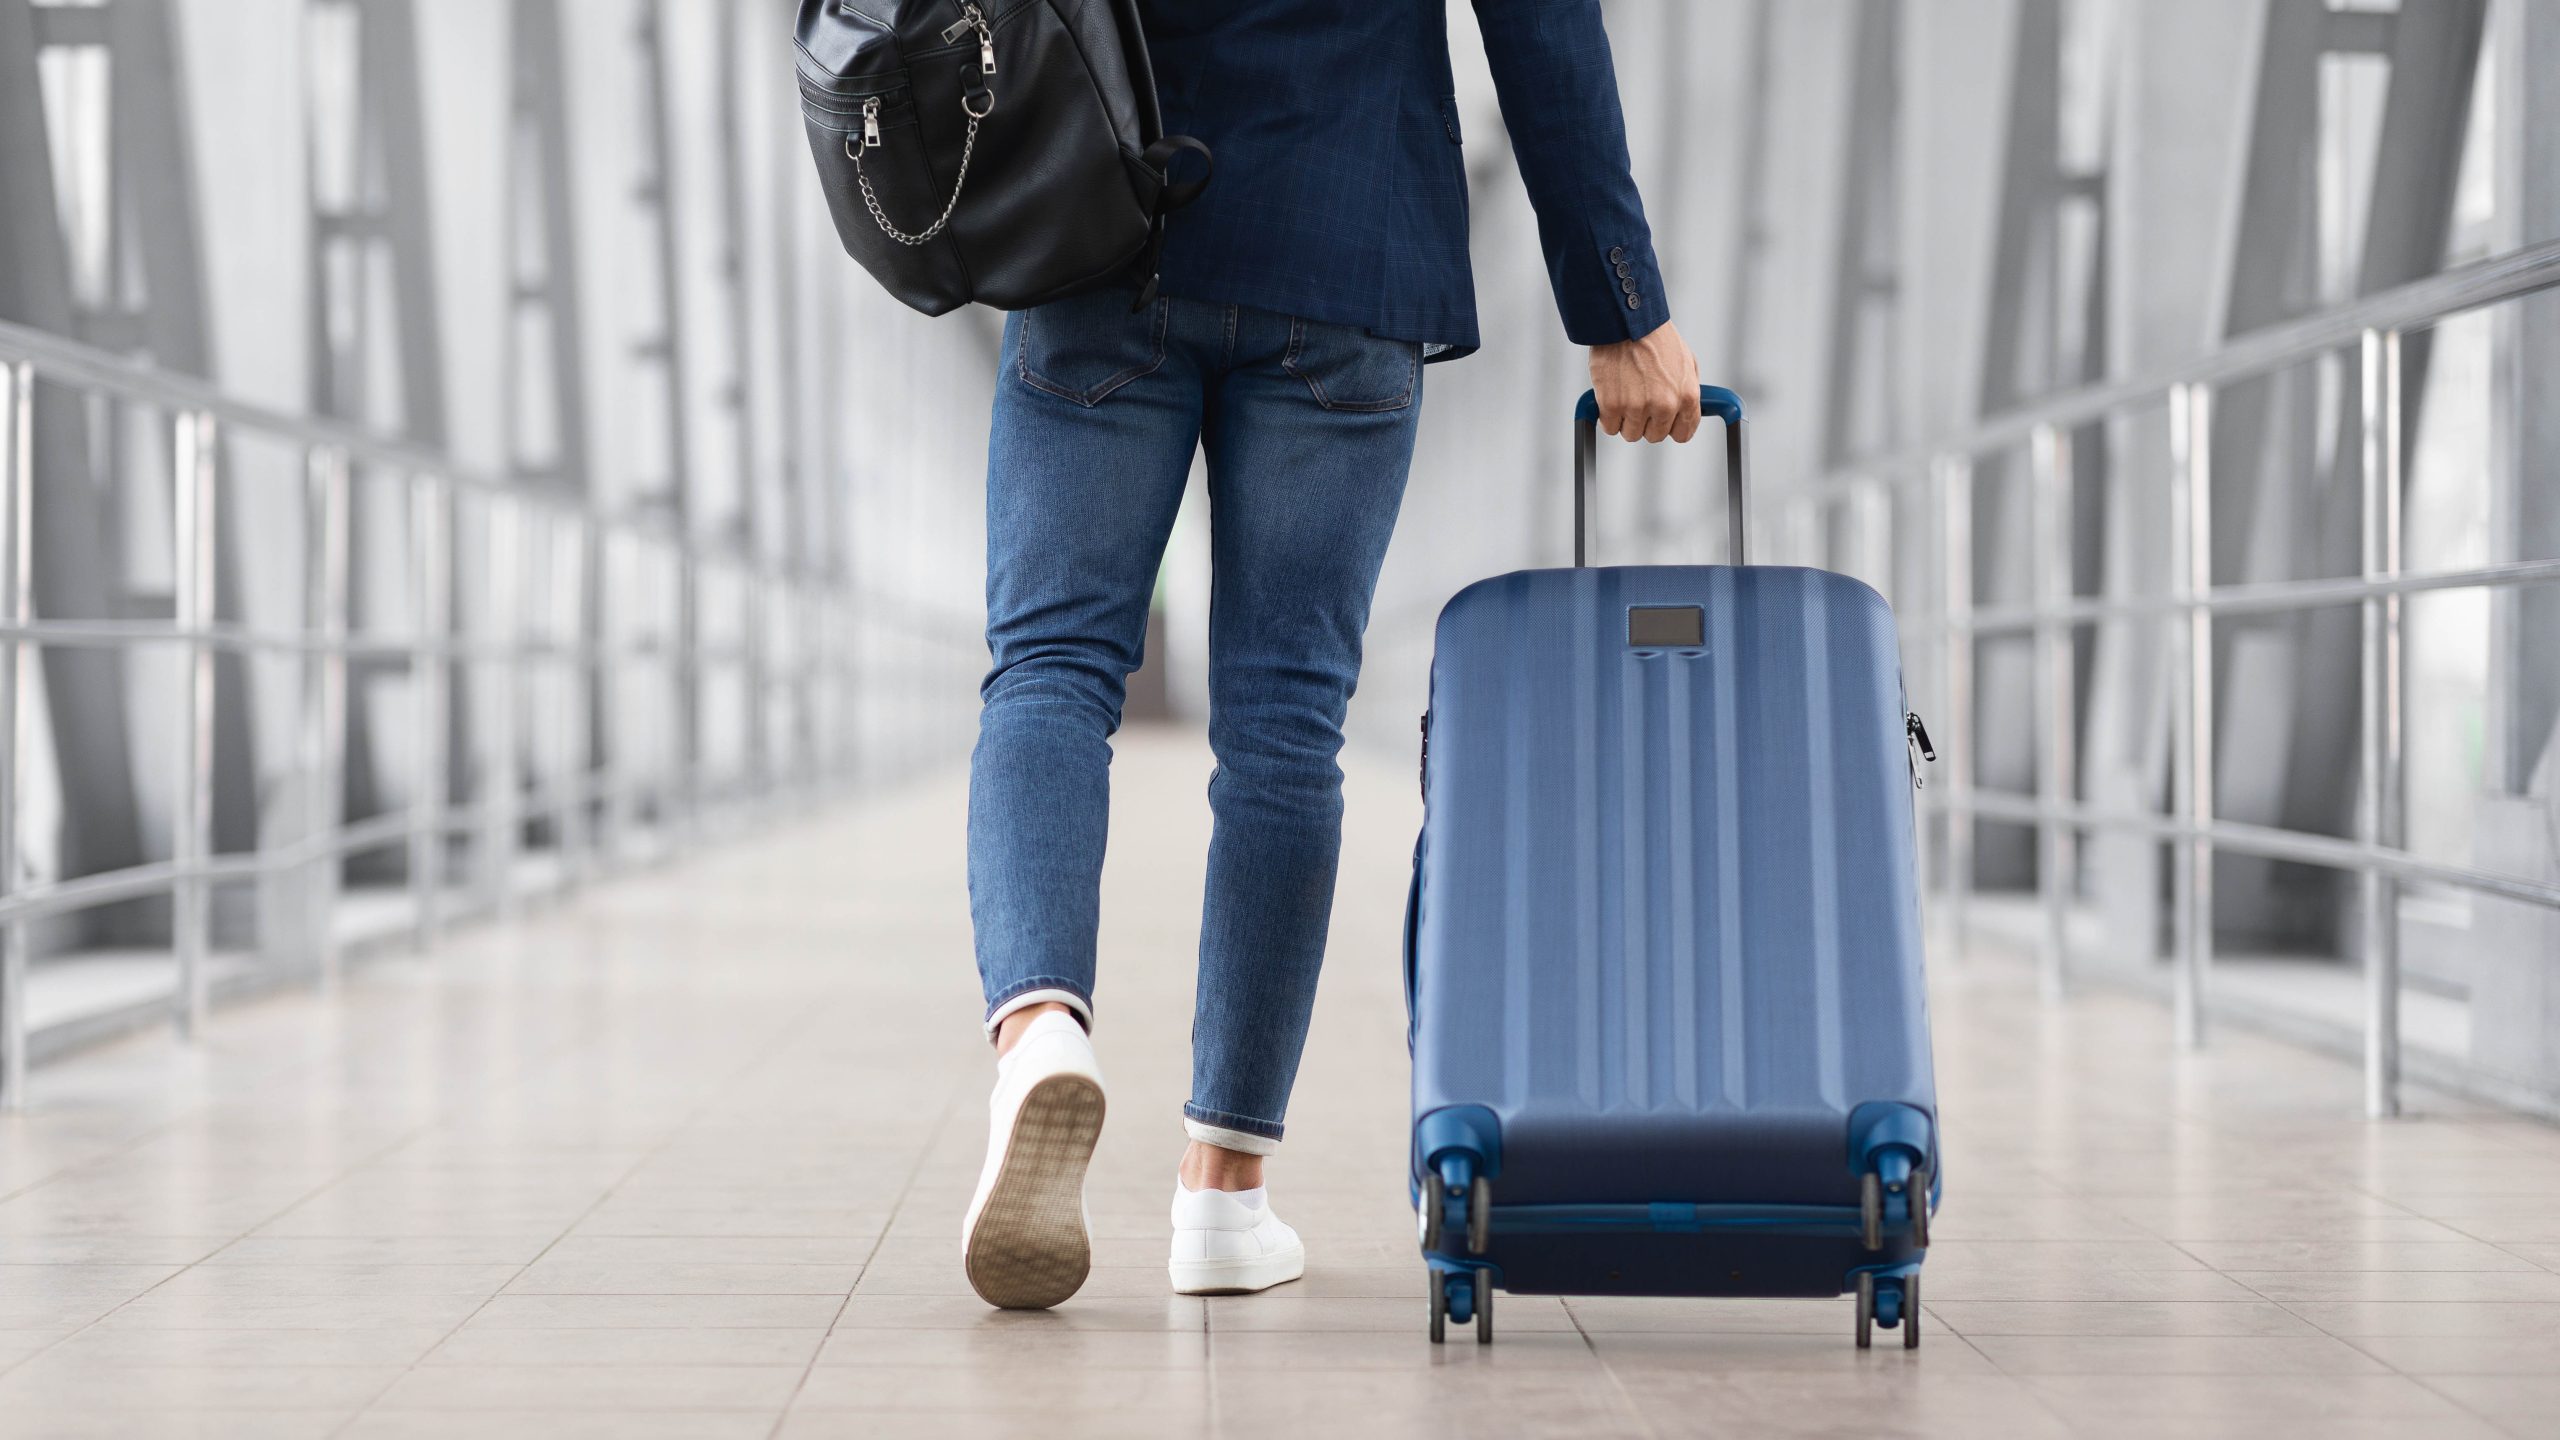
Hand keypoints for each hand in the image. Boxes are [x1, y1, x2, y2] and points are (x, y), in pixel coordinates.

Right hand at [1588, 321, 1700, 442]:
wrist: (1626, 322)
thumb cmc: (1655, 339)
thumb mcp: (1686, 362)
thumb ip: (1687, 391)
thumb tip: (1686, 411)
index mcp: (1686, 396)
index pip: (1683, 434)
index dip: (1671, 428)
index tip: (1663, 422)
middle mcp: (1664, 405)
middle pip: (1655, 436)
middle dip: (1647, 422)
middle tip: (1640, 401)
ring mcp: (1637, 407)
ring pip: (1631, 434)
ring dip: (1626, 420)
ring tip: (1625, 396)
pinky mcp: (1612, 406)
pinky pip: (1609, 428)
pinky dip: (1607, 417)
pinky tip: (1610, 398)